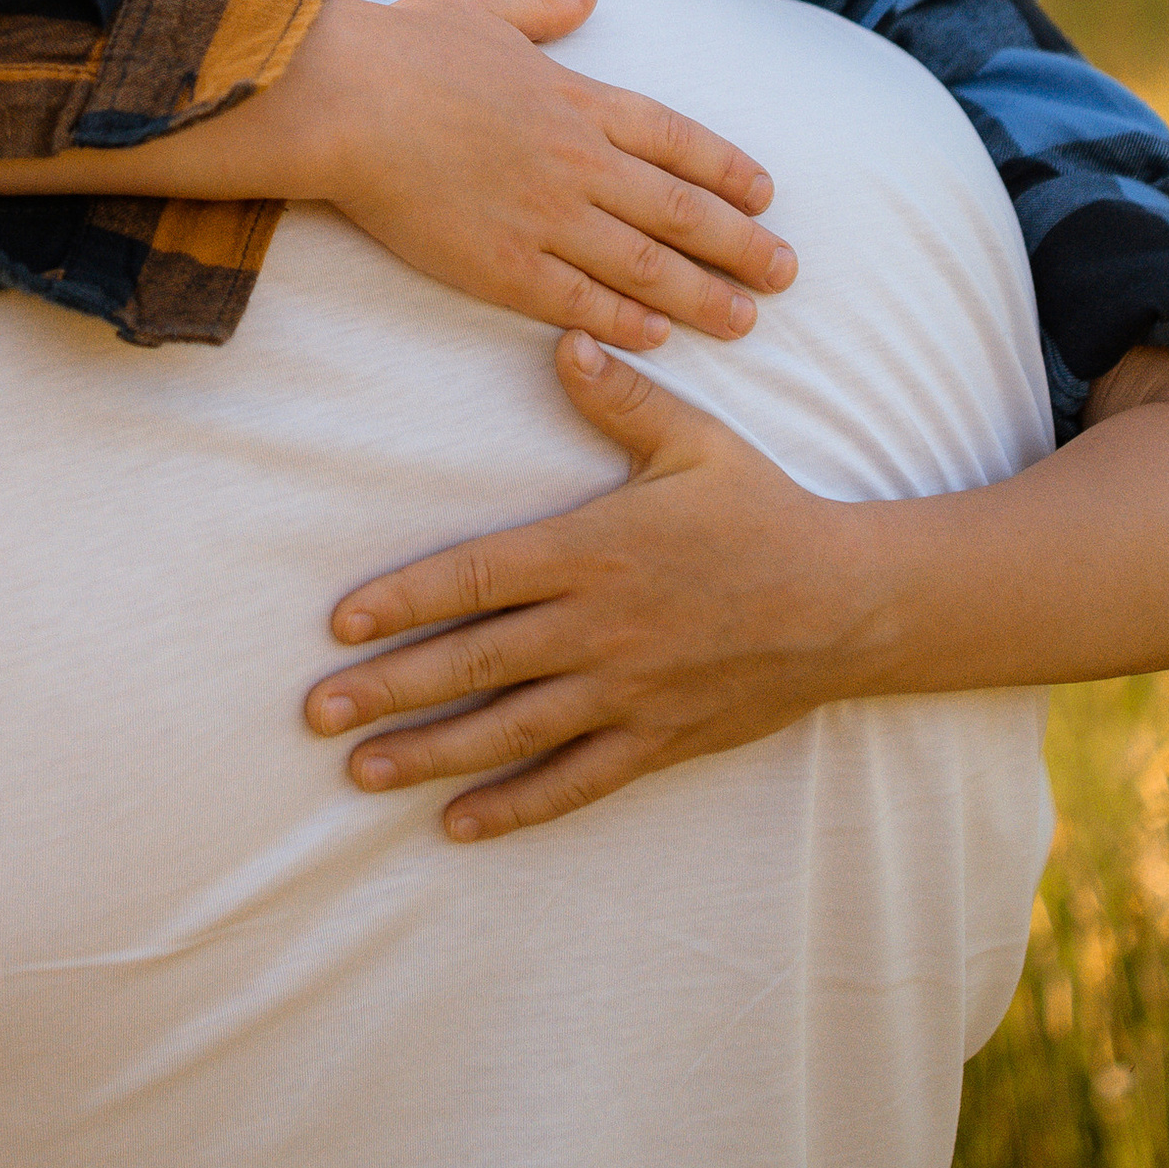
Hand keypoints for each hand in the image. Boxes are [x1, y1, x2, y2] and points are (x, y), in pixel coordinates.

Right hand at [304, 0, 794, 351]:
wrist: (341, 100)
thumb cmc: (402, 46)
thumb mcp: (482, 5)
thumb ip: (541, 1)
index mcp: (577, 99)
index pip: (677, 139)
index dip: (728, 170)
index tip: (766, 197)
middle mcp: (577, 161)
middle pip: (681, 211)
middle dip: (742, 246)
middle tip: (788, 274)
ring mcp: (543, 218)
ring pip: (645, 267)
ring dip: (702, 297)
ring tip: (745, 321)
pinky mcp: (500, 265)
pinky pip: (578, 302)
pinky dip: (625, 322)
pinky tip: (658, 338)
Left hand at [305, 334, 856, 839]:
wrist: (851, 602)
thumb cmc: (764, 512)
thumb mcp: (695, 443)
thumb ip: (621, 398)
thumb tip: (563, 343)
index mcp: (592, 551)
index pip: (475, 578)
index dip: (403, 600)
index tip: (340, 622)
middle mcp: (598, 628)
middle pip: (474, 663)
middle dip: (389, 688)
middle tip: (317, 712)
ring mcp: (626, 691)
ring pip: (511, 732)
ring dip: (431, 753)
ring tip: (362, 770)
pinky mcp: (658, 739)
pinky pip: (575, 782)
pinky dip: (515, 807)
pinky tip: (459, 824)